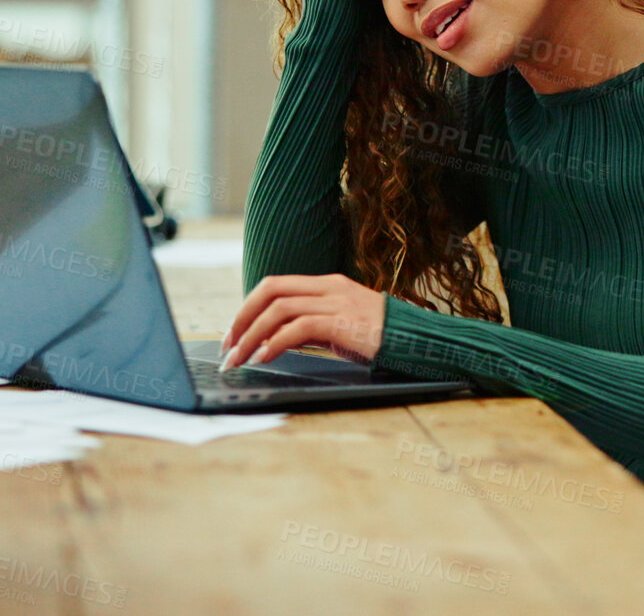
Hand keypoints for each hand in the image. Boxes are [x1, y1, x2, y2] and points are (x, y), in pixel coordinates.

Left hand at [221, 274, 385, 367]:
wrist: (414, 340)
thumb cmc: (378, 337)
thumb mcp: (340, 326)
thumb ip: (310, 325)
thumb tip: (274, 339)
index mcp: (327, 284)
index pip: (275, 285)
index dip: (248, 307)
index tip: (234, 333)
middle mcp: (328, 287)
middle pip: (271, 291)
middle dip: (242, 318)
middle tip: (228, 346)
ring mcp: (336, 302)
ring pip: (279, 309)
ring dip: (252, 335)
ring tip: (239, 358)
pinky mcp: (342, 322)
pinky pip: (298, 328)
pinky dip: (275, 343)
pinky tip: (264, 357)